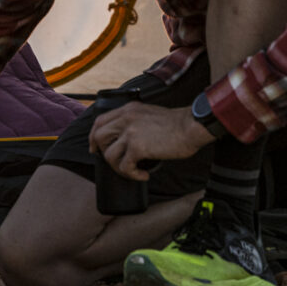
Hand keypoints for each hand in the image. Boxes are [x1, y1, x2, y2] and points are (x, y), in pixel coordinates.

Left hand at [89, 101, 214, 180]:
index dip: (94, 136)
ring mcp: (130, 132)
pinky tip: (144, 175)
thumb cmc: (177, 124)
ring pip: (109, 155)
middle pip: (99, 136)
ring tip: (133, 171)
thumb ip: (135, 121)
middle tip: (113, 163)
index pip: (99, 121)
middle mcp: (126, 118)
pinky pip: (125, 166)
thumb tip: (127, 141)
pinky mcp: (138, 147)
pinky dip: (132, 175)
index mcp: (128, 109)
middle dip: (102, 152)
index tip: (95, 148)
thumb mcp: (149, 114)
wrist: (192, 126)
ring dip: (118, 168)